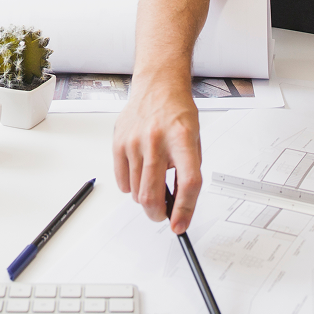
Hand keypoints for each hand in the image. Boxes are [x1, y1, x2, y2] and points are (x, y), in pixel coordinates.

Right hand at [113, 74, 202, 233]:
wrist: (158, 87)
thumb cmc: (178, 113)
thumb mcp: (194, 140)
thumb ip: (188, 171)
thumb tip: (178, 205)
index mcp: (183, 139)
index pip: (187, 183)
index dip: (184, 210)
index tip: (180, 225)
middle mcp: (157, 140)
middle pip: (153, 194)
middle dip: (158, 214)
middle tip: (162, 215)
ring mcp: (135, 142)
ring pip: (136, 192)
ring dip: (145, 199)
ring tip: (154, 185)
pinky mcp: (118, 144)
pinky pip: (123, 181)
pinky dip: (132, 187)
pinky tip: (141, 174)